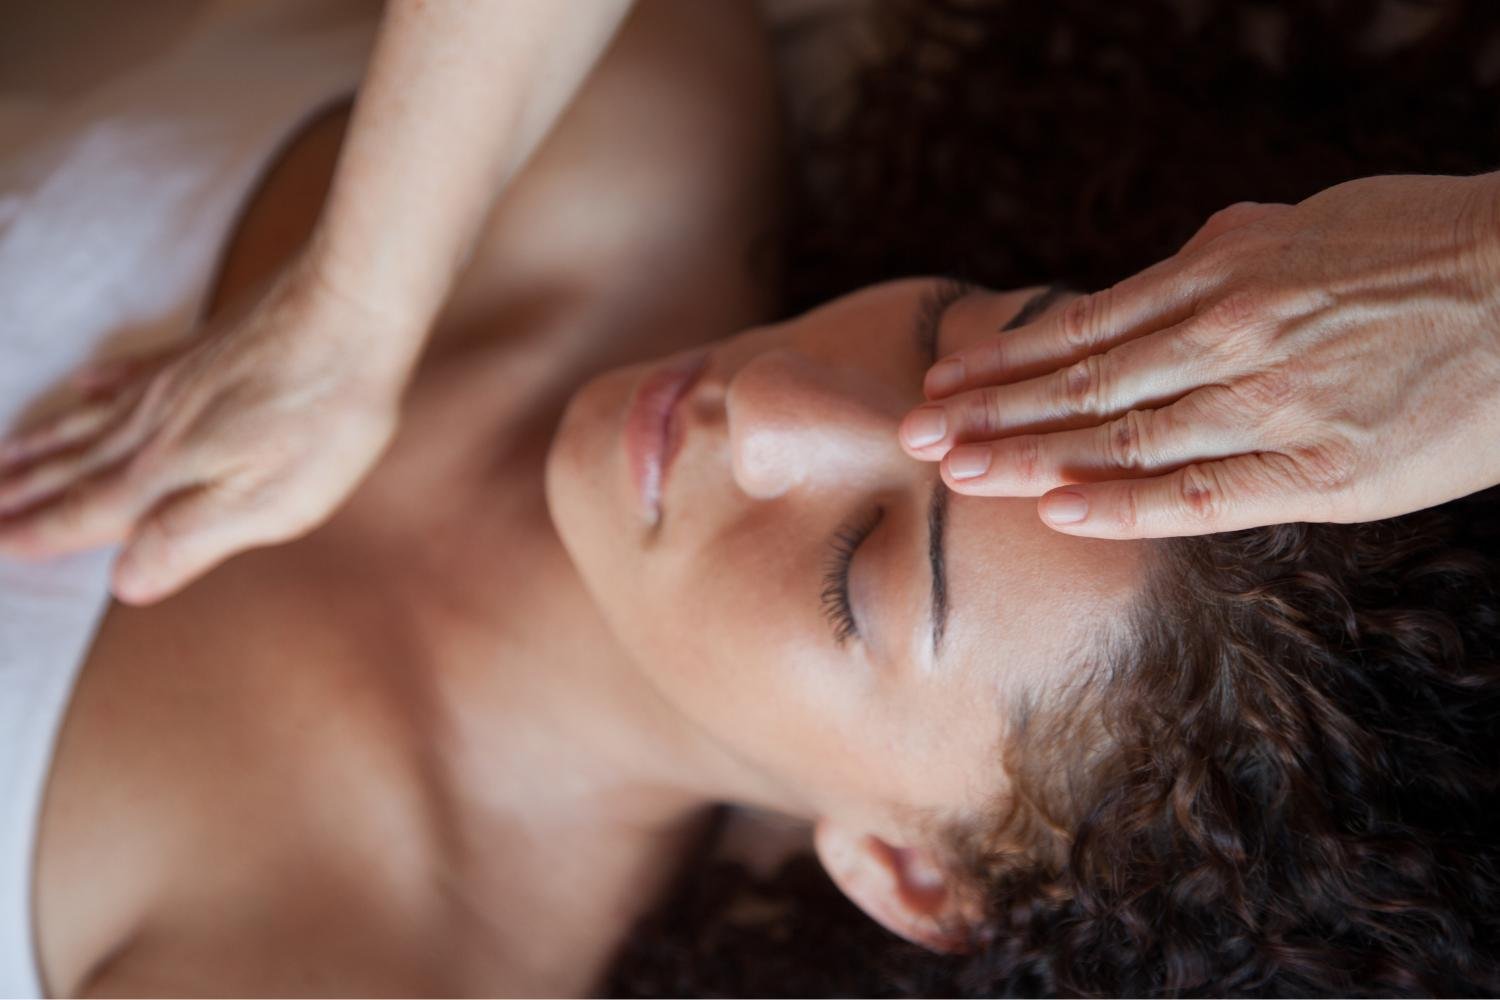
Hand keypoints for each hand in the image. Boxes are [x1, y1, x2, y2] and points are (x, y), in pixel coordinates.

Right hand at [0, 257, 411, 602]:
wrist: (354, 308)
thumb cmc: (326, 412)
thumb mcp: (273, 500)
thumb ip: (192, 539)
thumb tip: (125, 583)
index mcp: (167, 472)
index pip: (87, 514)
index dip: (40, 535)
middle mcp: (154, 426)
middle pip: (74, 468)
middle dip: (23, 494)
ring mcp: (176, 381)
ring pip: (90, 421)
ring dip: (43, 444)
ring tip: (2, 458)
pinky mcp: (204, 350)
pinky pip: (131, 370)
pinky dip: (99, 382)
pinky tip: (81, 383)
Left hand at [900, 173, 1499, 536]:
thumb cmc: (1422, 249)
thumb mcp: (1303, 228)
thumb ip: (1220, 257)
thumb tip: (1157, 273)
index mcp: (1222, 277)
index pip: (1083, 330)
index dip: (1005, 362)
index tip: (943, 383)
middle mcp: (1229, 338)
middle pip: (1082, 386)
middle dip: (989, 414)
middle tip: (915, 436)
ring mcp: (1270, 405)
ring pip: (1120, 438)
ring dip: (1027, 456)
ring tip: (956, 471)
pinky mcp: (1318, 470)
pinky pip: (1197, 495)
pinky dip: (1119, 503)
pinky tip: (1053, 509)